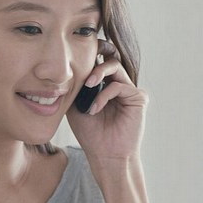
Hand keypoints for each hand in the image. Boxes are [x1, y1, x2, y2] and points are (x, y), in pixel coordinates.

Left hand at [67, 40, 147, 161]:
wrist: (105, 155)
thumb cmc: (90, 133)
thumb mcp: (75, 106)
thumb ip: (74, 87)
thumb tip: (64, 70)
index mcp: (105, 85)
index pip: (100, 61)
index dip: (92, 51)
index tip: (77, 47)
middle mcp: (119, 85)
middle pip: (109, 57)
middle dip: (97, 53)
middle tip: (84, 57)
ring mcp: (129, 91)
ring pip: (115, 67)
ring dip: (98, 72)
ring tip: (87, 85)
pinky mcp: (138, 98)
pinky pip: (119, 86)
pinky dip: (104, 95)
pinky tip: (94, 108)